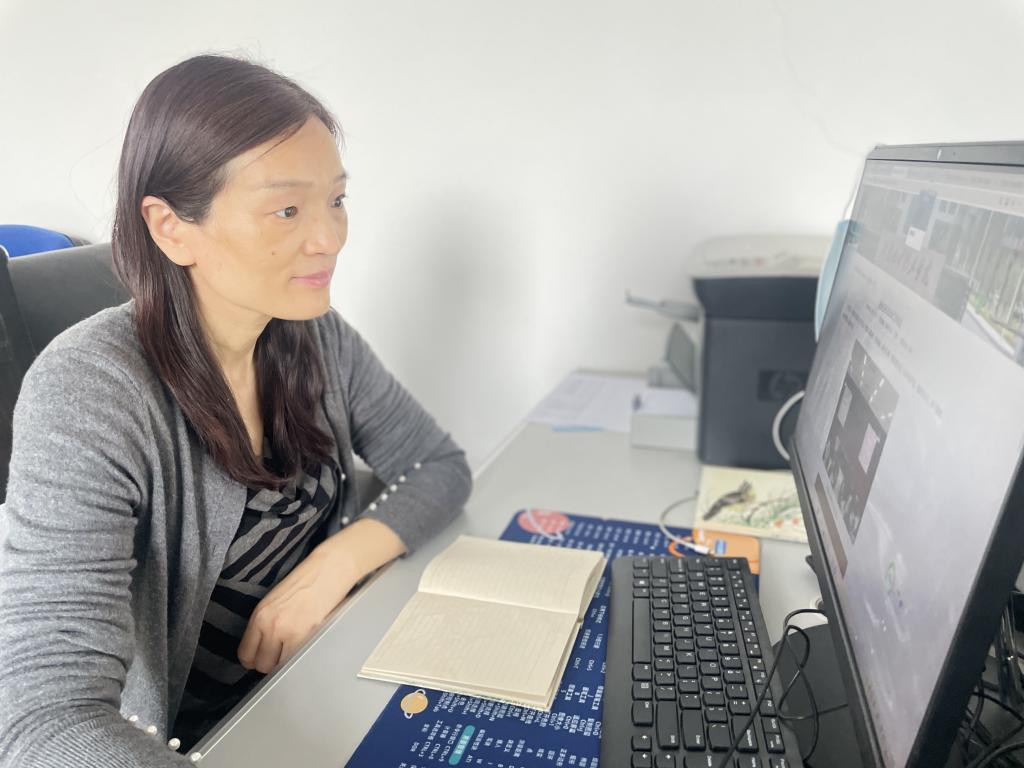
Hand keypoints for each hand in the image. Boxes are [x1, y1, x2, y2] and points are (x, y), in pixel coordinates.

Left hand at [237, 543, 357, 674]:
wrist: (329, 570)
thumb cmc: (306, 581)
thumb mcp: (275, 600)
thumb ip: (264, 623)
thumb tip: (261, 647)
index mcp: (260, 615)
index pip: (245, 653)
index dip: (253, 659)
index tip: (261, 657)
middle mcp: (272, 626)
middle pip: (261, 665)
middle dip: (269, 663)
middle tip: (279, 654)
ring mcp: (290, 633)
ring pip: (278, 667)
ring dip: (284, 662)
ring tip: (293, 648)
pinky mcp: (308, 636)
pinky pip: (296, 660)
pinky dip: (299, 658)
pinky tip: (304, 644)